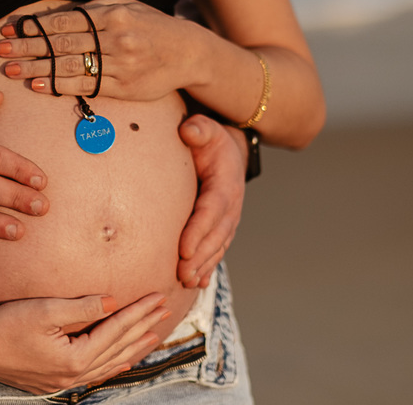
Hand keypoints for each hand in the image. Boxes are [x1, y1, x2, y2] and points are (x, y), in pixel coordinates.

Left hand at [0, 0, 200, 100]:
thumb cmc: (151, 24)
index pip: (64, 20)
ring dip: (37, 69)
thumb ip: (92, 8)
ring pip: (70, 67)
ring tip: (12, 71)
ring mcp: (120, 64)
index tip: (11, 30)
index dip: (34, 26)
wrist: (189, 51)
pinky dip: (60, 87)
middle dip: (28, 48)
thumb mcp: (125, 4)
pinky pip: (86, 86)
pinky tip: (39, 86)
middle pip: (62, 44)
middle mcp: (115, 38)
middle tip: (1, 52)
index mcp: (111, 13)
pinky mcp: (124, 87)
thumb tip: (56, 13)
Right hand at [0, 293, 169, 393]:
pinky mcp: (53, 379)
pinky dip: (112, 363)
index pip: (116, 329)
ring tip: (153, 335)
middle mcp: (74, 375)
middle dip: (143, 327)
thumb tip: (114, 302)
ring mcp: (64, 380)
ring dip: (132, 347)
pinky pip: (94, 372)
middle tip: (165, 311)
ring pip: (109, 363)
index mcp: (76, 358)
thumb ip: (84, 307)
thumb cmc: (5, 324)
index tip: (157, 296)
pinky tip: (120, 361)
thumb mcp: (46, 310)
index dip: (139, 311)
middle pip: (118, 347)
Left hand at [177, 114, 245, 287]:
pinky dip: (209, 267)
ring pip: (217, 247)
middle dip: (200, 257)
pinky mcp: (222, 228)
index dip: (198, 231)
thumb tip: (188, 130)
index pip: (211, 211)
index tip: (182, 249)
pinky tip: (198, 283)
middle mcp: (231, 207)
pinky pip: (217, 250)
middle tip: (182, 274)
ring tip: (187, 282)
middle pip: (215, 236)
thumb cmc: (210, 140)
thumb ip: (199, 129)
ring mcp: (228, 220)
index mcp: (225, 185)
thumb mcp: (206, 128)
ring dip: (204, 266)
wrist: (228, 152)